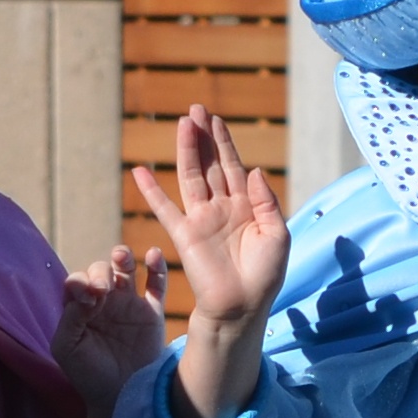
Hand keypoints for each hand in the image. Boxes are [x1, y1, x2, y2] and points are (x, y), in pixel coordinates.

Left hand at [52, 244, 163, 411]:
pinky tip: (153, 255)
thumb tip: (87, 292)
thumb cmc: (88, 375)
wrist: (121, 398)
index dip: (81, 282)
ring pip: (126, 271)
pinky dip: (157, 268)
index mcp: (79, 308)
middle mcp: (103, 302)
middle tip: (103, 289)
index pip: (77, 282)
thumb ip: (70, 318)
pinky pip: (156, 285)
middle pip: (101, 271)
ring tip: (122, 255)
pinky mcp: (152, 312)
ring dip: (123, 258)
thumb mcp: (67, 348)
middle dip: (101, 273)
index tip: (88, 296)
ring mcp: (129, 304)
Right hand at [130, 108, 288, 417]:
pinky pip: (165, 208)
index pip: (234, 166)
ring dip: (185, 151)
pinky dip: (152, 190)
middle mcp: (222, 208)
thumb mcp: (277, 235)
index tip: (216, 119)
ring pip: (191, 177)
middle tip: (196, 109)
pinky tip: (140, 171)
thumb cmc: (265, 276)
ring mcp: (201, 219)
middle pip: (211, 164)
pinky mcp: (184, 235)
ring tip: (181, 124)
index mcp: (246, 206)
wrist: (241, 308)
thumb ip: (266, 201)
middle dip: (204, 137)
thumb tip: (255, 170)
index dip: (224, 142)